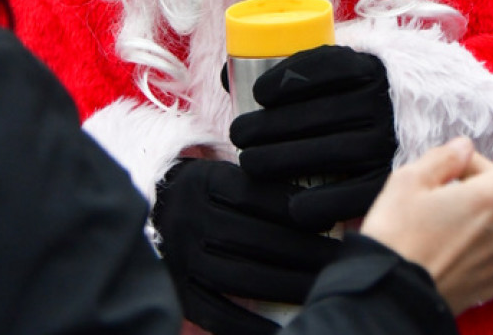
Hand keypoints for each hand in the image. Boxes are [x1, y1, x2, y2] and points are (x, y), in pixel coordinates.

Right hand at [151, 157, 338, 334]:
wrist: (153, 213)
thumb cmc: (207, 192)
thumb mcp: (225, 173)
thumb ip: (261, 185)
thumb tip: (316, 204)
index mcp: (205, 181)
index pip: (254, 195)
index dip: (294, 209)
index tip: (329, 222)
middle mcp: (190, 218)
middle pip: (253, 238)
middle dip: (303, 251)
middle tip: (339, 260)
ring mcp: (182, 258)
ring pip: (240, 277)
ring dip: (286, 286)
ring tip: (321, 288)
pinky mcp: (179, 291)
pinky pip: (218, 313)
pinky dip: (251, 325)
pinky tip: (281, 326)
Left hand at [228, 45, 396, 230]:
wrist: (414, 124)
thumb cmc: (353, 97)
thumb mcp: (333, 74)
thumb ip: (288, 72)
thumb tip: (226, 73)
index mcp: (367, 68)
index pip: (327, 66)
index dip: (288, 79)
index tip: (257, 94)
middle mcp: (380, 102)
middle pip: (320, 112)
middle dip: (271, 125)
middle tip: (238, 134)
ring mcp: (387, 141)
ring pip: (332, 151)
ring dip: (284, 159)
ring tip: (249, 163)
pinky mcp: (389, 178)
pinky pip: (355, 193)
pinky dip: (322, 202)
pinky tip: (292, 207)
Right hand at [360, 102, 492, 314]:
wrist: (389, 298)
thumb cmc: (397, 234)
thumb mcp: (409, 179)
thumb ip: (445, 156)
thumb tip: (465, 150)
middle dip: (469, 178)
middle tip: (429, 191)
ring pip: (491, 213)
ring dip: (467, 209)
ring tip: (429, 223)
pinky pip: (487, 242)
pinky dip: (468, 236)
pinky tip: (439, 245)